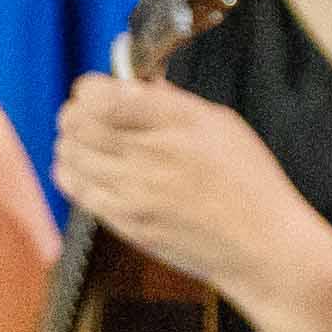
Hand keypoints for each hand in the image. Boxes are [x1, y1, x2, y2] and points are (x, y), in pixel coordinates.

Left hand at [49, 71, 320, 315]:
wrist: (261, 248)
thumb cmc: (249, 183)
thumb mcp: (221, 124)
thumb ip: (172, 101)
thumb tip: (135, 84)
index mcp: (175, 122)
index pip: (101, 96)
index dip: (89, 88)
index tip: (97, 90)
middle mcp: (150, 155)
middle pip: (77, 123)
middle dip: (75, 112)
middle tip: (85, 114)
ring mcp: (134, 193)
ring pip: (70, 154)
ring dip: (71, 142)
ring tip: (85, 141)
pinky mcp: (126, 224)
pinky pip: (76, 190)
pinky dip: (71, 172)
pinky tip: (85, 169)